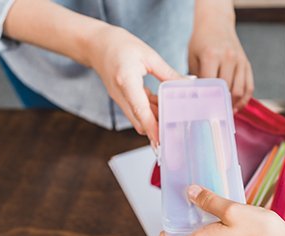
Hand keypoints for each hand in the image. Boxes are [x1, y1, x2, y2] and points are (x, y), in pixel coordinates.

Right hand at [88, 25, 181, 143]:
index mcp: (126, 81)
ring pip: (139, 118)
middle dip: (157, 127)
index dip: (152, 127)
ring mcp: (119, 99)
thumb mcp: (149, 56)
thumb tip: (188, 83)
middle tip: (176, 128)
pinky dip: (149, 111)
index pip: (140, 110)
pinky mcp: (121, 100)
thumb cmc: (120, 45)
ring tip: (172, 112)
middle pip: (140, 121)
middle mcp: (121, 95)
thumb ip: (168, 74)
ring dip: (154, 118)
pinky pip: (136, 111)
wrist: (96, 44)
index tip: (160, 141)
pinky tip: (161, 104)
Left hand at [159, 185, 284, 235]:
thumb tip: (190, 192)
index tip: (164, 231)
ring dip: (201, 232)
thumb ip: (209, 201)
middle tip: (186, 214)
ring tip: (209, 212)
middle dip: (183, 233)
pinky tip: (228, 221)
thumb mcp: (233, 209)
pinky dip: (216, 235)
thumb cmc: (261, 232)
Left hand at [188, 1, 253, 110]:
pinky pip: (249, 87)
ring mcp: (240, 61)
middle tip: (213, 117)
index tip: (202, 112)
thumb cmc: (201, 42)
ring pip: (240, 91)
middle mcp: (228, 58)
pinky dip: (244, 99)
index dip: (207, 100)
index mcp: (212, 55)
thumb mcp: (192, 57)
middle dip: (220, 105)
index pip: (210, 85)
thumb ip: (194, 78)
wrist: (216, 23)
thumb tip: (195, 99)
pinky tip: (236, 107)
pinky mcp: (247, 64)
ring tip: (225, 114)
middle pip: (227, 90)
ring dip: (233, 105)